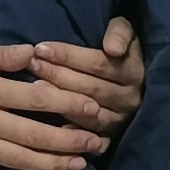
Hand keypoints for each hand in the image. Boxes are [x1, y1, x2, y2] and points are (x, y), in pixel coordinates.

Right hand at [0, 32, 110, 169]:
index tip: (94, 107)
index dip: (69, 103)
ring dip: (53, 164)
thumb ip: (3, 55)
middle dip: (71, 139)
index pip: (36, 98)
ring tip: (82, 164)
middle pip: (34, 134)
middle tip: (100, 141)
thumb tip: (38, 52)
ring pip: (18, 160)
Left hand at [30, 16, 144, 139]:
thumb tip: (113, 49)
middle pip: (89, 88)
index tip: (41, 48)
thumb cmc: (120, 49)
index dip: (68, 56)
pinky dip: (69, 130)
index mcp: (133, 72)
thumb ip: (120, 33)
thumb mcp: (125, 32)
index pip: (98, 64)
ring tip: (33, 89)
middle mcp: (130, 99)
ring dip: (59, 100)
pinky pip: (89, 137)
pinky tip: (49, 122)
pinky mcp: (112, 137)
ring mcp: (121, 120)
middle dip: (57, 75)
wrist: (137, 80)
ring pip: (87, 113)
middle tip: (32, 65)